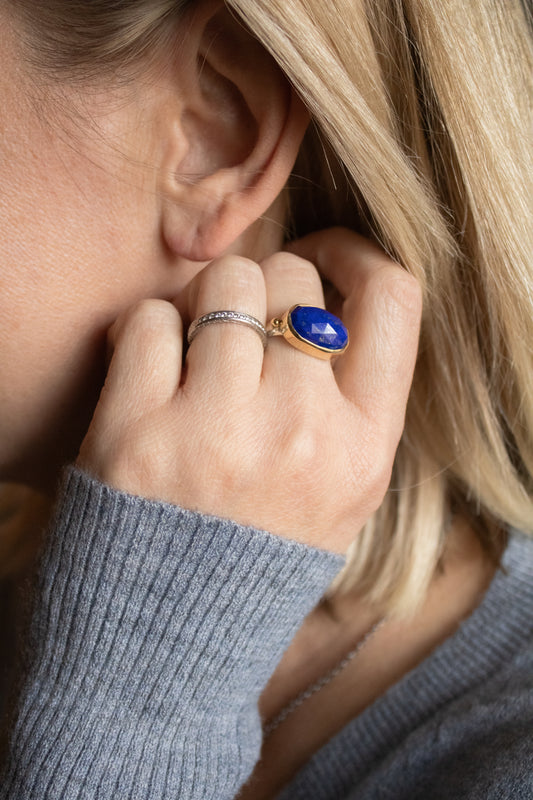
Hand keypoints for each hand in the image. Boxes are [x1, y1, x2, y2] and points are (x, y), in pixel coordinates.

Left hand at [77, 229, 421, 553]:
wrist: (169, 641)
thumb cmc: (254, 557)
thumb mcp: (342, 496)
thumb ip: (348, 404)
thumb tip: (318, 299)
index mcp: (363, 449)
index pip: (392, 299)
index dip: (354, 255)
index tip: (322, 260)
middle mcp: (300, 433)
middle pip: (292, 279)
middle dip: (264, 286)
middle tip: (241, 325)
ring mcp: (219, 430)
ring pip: (222, 284)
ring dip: (203, 302)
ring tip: (194, 351)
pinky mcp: (138, 432)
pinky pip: (147, 318)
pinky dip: (146, 330)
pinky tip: (149, 372)